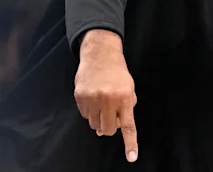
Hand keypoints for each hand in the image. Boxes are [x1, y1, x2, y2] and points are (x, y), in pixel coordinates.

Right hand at [73, 30, 137, 162]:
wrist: (100, 55)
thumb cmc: (117, 73)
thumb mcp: (129, 88)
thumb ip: (125, 108)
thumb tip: (114, 128)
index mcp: (125, 98)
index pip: (128, 126)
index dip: (130, 143)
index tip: (131, 157)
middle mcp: (109, 99)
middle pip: (109, 129)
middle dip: (110, 127)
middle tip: (111, 115)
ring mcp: (93, 99)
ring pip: (95, 125)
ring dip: (99, 119)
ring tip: (102, 103)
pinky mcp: (80, 97)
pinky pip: (85, 116)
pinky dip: (90, 111)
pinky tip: (93, 98)